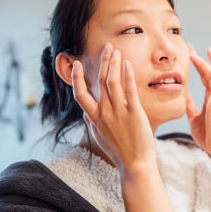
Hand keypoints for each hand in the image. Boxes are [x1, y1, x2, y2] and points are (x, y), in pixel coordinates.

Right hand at [71, 43, 155, 170]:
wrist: (135, 164)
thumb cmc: (120, 152)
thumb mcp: (100, 137)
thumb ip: (93, 123)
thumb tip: (86, 114)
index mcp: (94, 118)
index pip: (80, 94)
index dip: (76, 77)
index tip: (76, 63)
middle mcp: (103, 113)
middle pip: (99, 81)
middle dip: (103, 61)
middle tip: (107, 47)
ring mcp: (118, 113)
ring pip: (112, 81)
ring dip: (113, 63)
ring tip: (117, 51)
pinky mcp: (133, 113)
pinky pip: (129, 90)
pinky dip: (127, 75)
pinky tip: (127, 64)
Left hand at [186, 44, 210, 157]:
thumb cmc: (207, 135)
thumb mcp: (193, 117)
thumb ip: (190, 105)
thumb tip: (184, 96)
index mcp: (209, 98)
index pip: (204, 76)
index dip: (198, 64)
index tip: (190, 52)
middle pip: (209, 72)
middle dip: (201, 59)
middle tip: (191, 47)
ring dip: (209, 64)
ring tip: (201, 53)